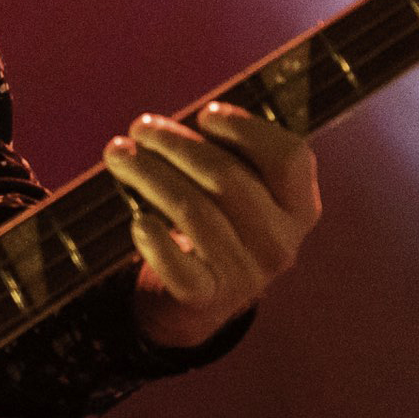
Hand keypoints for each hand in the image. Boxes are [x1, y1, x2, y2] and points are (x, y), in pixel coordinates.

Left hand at [105, 102, 319, 350]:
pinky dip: (155, 241)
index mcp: (299, 209)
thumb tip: (167, 127)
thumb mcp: (242, 194)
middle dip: (177, 144)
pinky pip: (177, 266)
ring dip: (150, 175)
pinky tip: (138, 222)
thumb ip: (227, 156)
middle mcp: (280, 243)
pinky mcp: (207, 299)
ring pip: (194, 211)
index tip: (205, 115)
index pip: (289, 158)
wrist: (200, 302)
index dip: (247, 129)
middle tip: (140, 127)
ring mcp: (246, 275)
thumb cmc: (217, 224)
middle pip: (228, 178)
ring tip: (119, 154)